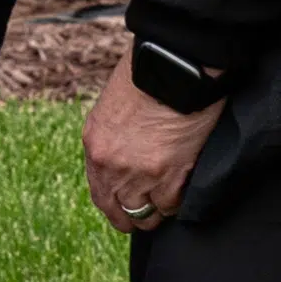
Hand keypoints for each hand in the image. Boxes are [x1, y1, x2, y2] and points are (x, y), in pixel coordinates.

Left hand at [82, 56, 217, 236]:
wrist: (172, 65)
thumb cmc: (148, 74)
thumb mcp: (115, 105)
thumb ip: (117, 136)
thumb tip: (128, 153)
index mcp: (95, 145)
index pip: (99, 192)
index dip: (114, 206)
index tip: (125, 209)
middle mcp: (111, 166)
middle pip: (120, 212)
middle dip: (135, 216)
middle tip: (150, 213)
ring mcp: (140, 175)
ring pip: (147, 215)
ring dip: (159, 209)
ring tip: (171, 199)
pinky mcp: (170, 176)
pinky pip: (172, 205)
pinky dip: (179, 200)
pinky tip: (185, 186)